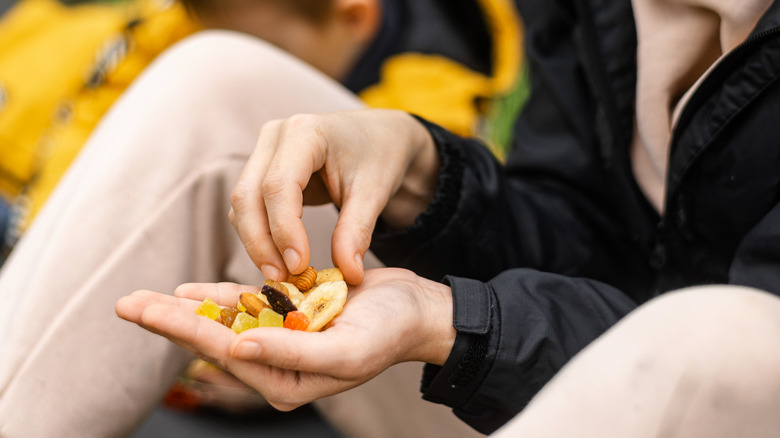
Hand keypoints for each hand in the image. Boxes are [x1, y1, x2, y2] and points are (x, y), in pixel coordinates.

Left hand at [115, 268, 454, 410]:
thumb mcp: (344, 350)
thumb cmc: (388, 333)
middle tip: (127, 304)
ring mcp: (283, 339)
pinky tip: (191, 290)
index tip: (144, 310)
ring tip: (145, 300)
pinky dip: (219, 297)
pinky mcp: (290, 315)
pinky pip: (248, 307)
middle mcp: (278, 364)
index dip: (182, 328)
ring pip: (225, 322)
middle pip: (214, 338)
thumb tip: (236, 348)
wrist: (415, 310)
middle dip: (170, 321)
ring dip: (186, 308)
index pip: (224, 351)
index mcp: (286, 381)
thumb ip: (291, 353)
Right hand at [229, 109, 438, 283]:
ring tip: (284, 275)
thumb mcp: (374, 192)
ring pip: (242, 204)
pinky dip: (260, 235)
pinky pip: (249, 207)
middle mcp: (275, 136)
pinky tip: (281, 258)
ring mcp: (264, 150)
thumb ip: (357, 231)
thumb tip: (348, 275)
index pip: (278, 185)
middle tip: (282, 279)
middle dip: (261, 242)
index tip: (298, 266)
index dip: (283, 229)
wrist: (380, 137)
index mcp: (305, 132)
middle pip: (248, 195)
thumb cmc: (379, 156)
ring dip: (257, 242)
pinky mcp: (262, 168)